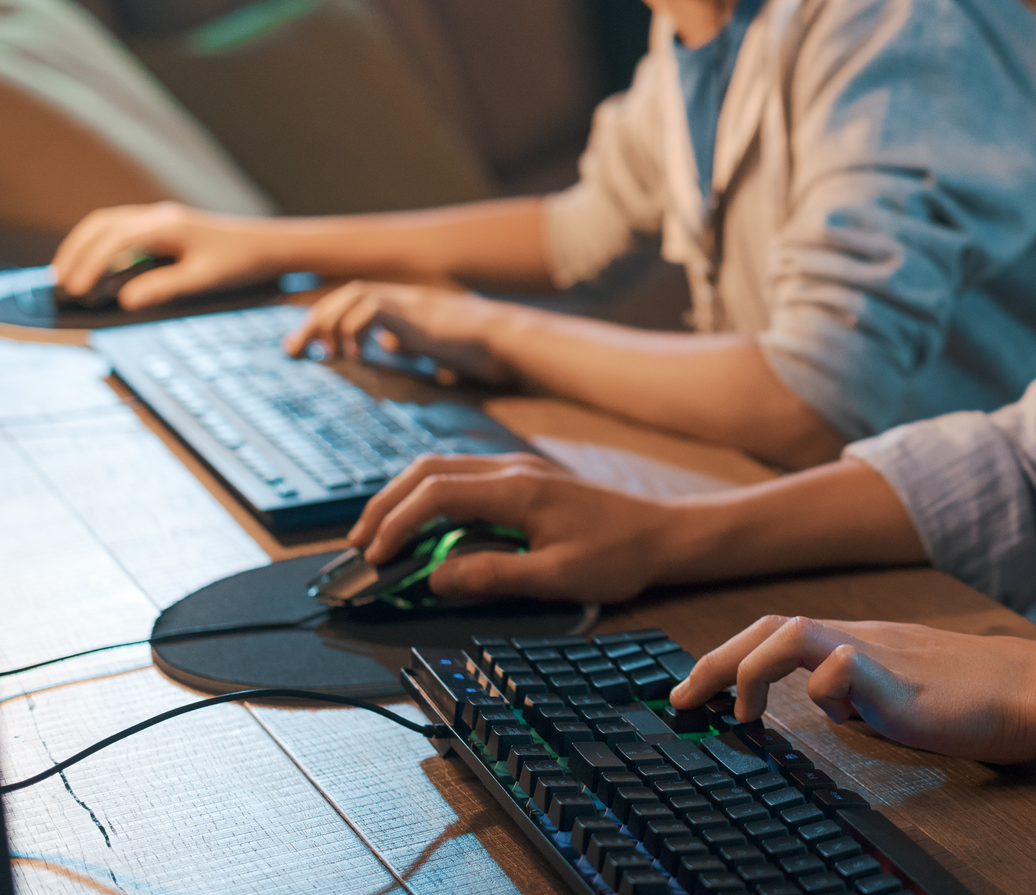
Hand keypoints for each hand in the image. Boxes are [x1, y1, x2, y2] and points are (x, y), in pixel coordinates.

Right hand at [52, 203, 278, 308]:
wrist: (270, 245)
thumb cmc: (242, 262)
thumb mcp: (205, 279)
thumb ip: (165, 288)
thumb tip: (126, 300)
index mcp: (167, 225)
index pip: (115, 239)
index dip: (90, 264)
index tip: (75, 290)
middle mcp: (160, 215)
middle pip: (103, 224)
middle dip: (76, 252)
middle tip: (59, 284)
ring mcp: (162, 217)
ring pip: (109, 222)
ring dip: (84, 245)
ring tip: (66, 273)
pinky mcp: (165, 225)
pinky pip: (122, 227)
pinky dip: (100, 243)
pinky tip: (95, 264)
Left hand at [286, 280, 518, 384]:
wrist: (500, 340)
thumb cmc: (474, 348)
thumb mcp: (431, 346)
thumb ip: (407, 342)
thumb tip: (388, 348)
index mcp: (400, 306)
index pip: (349, 303)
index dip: (321, 321)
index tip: (301, 348)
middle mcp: (400, 298)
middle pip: (342, 296)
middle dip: (311, 322)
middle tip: (291, 350)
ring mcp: (407, 302)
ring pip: (351, 296)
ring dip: (327, 324)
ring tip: (323, 353)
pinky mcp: (413, 312)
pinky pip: (371, 309)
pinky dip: (353, 329)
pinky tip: (353, 353)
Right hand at [347, 452, 686, 602]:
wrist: (664, 533)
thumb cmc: (618, 556)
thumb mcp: (556, 577)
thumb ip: (493, 577)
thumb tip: (436, 579)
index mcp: (517, 489)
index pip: (437, 494)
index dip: (397, 523)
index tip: (375, 558)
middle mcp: (512, 469)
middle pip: (428, 470)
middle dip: (385, 505)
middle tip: (358, 546)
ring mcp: (517, 469)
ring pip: (441, 468)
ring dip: (403, 497)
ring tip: (378, 535)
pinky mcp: (522, 479)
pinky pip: (461, 476)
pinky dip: (428, 495)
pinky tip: (421, 524)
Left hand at [671, 615, 1035, 765]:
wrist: (1029, 688)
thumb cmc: (971, 696)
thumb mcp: (896, 690)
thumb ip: (858, 691)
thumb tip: (828, 708)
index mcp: (856, 641)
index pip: (777, 631)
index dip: (728, 655)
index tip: (695, 692)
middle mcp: (858, 639)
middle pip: (769, 625)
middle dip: (715, 660)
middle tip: (681, 699)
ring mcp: (877, 656)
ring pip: (792, 634)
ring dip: (749, 668)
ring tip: (737, 712)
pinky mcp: (898, 682)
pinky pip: (843, 667)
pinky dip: (822, 684)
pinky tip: (833, 713)